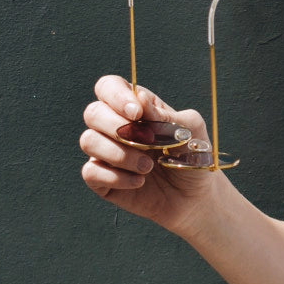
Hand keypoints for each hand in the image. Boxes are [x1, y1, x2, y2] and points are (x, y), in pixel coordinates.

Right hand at [80, 74, 215, 235]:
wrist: (194, 196)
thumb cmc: (192, 156)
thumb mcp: (190, 131)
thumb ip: (166, 115)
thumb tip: (140, 99)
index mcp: (135, 107)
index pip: (108, 87)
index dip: (116, 96)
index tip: (137, 114)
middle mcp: (114, 126)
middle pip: (93, 112)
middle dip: (116, 127)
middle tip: (148, 143)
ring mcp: (105, 152)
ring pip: (88, 141)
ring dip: (119, 154)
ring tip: (148, 167)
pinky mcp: (101, 179)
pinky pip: (90, 172)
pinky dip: (116, 177)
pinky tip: (139, 182)